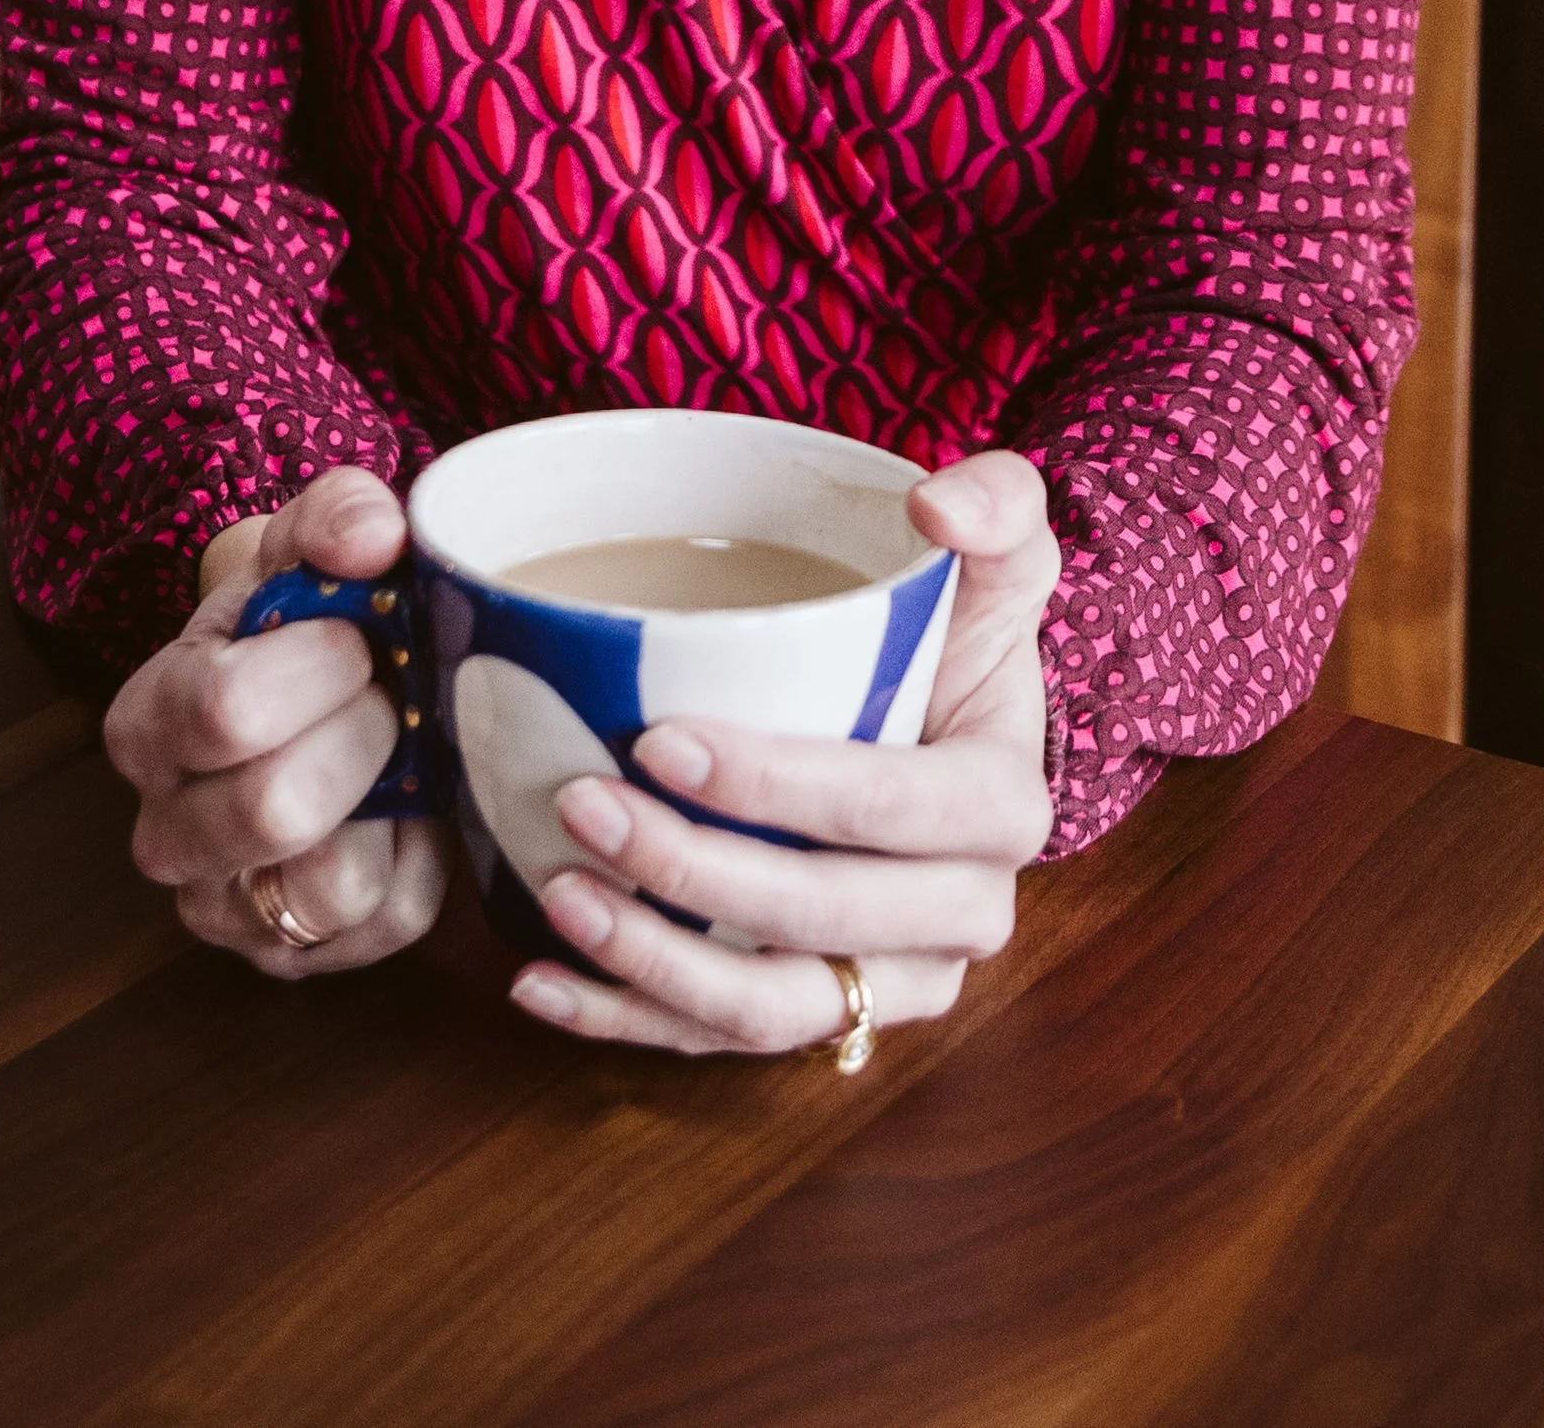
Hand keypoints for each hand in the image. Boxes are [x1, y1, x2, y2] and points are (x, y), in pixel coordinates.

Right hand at [101, 466, 452, 974]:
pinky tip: (406, 805)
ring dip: (393, 802)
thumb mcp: (313, 540)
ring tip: (397, 749)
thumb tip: (370, 539)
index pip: (224, 710)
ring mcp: (226, 910)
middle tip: (390, 693)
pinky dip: (422, 856)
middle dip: (365, 734)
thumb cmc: (310, 617)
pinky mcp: (299, 958)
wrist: (321, 691)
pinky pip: (390, 921)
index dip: (321, 665)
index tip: (357, 635)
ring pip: (329, 886)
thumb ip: (338, 515)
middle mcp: (165, 833)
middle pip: (274, 808)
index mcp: (146, 722)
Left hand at [509, 449, 1057, 1057]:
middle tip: (582, 804)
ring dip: (656, 963)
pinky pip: (725, 1038)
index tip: (660, 739)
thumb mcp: (998, 552)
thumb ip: (999, 505)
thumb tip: (938, 505)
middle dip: (693, 871)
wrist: (950, 721)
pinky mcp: (830, 1015)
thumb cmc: (957, 631)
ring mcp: (896, 980)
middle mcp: (964, 912)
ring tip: (558, 894)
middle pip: (819, 917)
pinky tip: (541, 980)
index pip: (889, 807)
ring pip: (772, 1003)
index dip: (776, 786)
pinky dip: (629, 1019)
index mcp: (1002, 806)